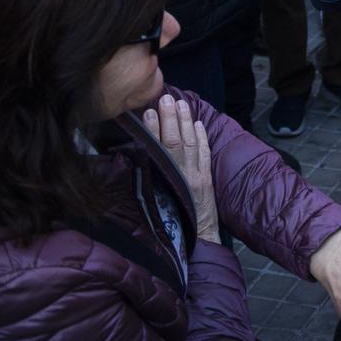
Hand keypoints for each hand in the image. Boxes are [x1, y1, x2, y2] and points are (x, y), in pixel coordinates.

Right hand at [142, 94, 218, 243]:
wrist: (195, 242)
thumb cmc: (169, 226)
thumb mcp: (151, 205)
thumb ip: (145, 182)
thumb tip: (132, 157)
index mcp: (164, 183)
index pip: (157, 151)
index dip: (152, 130)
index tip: (147, 112)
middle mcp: (181, 177)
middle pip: (174, 142)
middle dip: (170, 119)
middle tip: (165, 99)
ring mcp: (196, 177)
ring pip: (190, 144)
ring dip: (185, 122)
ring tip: (180, 103)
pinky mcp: (208, 180)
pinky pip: (205, 154)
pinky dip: (202, 138)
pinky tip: (198, 124)